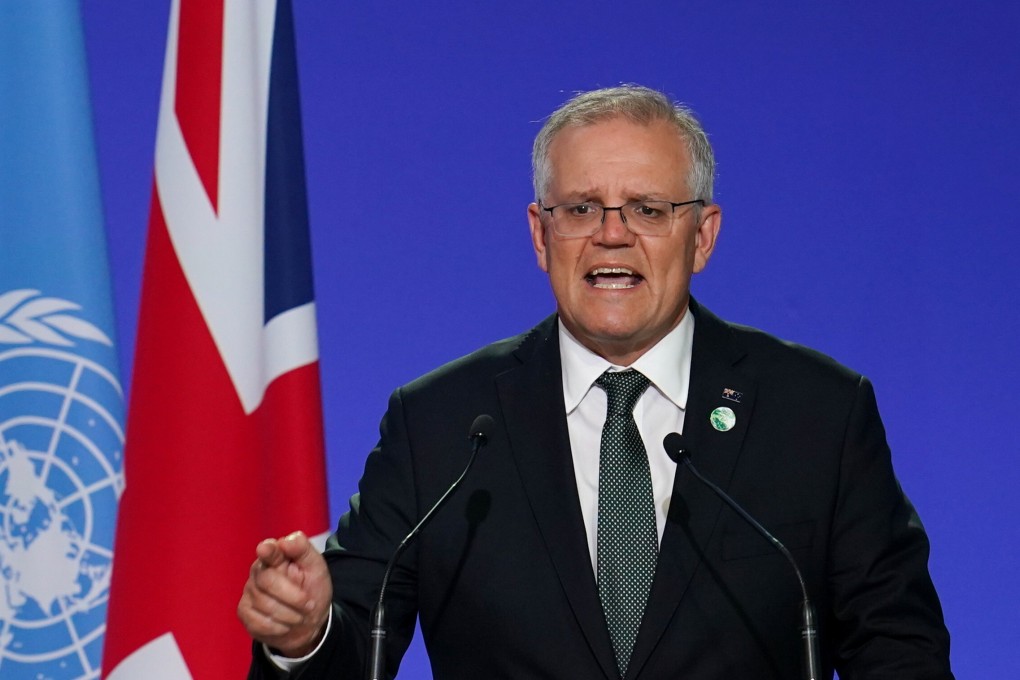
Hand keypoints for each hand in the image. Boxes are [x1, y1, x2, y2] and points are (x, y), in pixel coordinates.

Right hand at [237, 531, 331, 656]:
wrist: (311, 622)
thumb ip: (303, 550)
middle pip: (267, 581)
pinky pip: (257, 622)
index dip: (267, 550)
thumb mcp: (316, 568)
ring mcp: (249, 591)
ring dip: (289, 615)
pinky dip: (277, 627)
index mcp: (277, 556)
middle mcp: (259, 571)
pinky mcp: (245, 612)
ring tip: (300, 616)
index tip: (266, 549)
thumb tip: (285, 541)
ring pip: (263, 604)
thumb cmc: (312, 589)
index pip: (269, 550)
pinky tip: (286, 625)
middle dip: (293, 597)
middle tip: (309, 605)